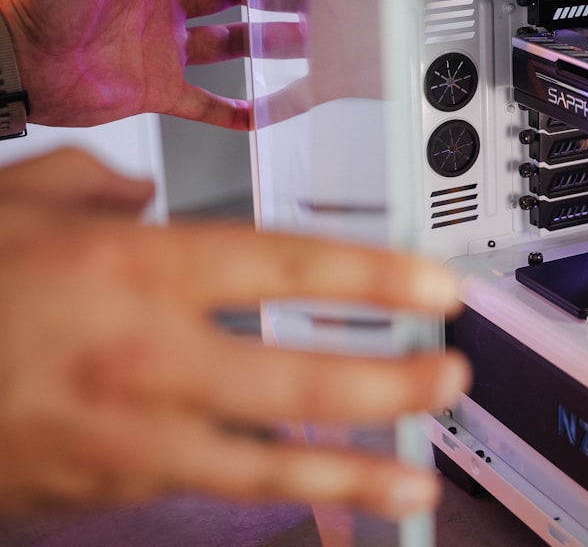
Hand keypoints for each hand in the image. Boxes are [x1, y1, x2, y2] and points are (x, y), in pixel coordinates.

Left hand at [0, 0, 288, 129]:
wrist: (17, 63)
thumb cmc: (38, 0)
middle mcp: (163, 8)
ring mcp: (164, 50)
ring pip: (230, 45)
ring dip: (266, 43)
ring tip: (303, 42)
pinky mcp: (159, 90)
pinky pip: (205, 103)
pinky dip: (235, 112)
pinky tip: (262, 113)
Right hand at [0, 151, 468, 519]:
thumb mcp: (11, 203)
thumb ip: (92, 189)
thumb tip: (139, 200)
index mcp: (134, 269)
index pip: (291, 264)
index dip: (378, 274)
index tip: (440, 287)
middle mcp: (146, 355)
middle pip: (301, 375)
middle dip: (392, 383)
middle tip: (452, 380)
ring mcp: (127, 436)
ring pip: (266, 463)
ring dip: (352, 471)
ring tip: (418, 480)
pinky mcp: (103, 490)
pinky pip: (200, 486)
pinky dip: (262, 487)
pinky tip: (304, 487)